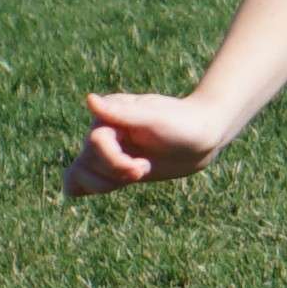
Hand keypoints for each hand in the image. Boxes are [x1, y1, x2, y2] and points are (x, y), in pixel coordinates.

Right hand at [64, 91, 230, 197]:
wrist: (204, 137)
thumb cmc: (183, 122)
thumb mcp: (155, 119)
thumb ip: (122, 114)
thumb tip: (90, 99)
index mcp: (109, 115)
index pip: (94, 143)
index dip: (114, 161)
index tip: (141, 168)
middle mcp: (103, 132)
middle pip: (86, 162)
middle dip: (114, 173)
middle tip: (142, 170)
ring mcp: (107, 150)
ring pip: (82, 176)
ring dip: (108, 183)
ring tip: (139, 171)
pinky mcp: (114, 167)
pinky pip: (83, 181)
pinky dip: (87, 187)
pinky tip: (96, 188)